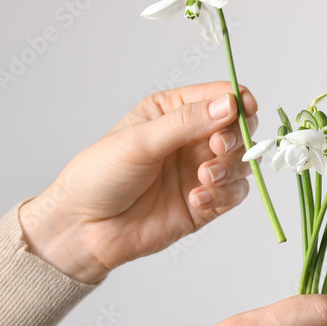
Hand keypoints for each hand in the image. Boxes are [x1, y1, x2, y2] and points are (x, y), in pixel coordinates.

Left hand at [20, 82, 260, 283]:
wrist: (84, 228)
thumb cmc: (100, 175)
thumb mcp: (140, 140)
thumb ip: (187, 122)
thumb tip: (229, 104)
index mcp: (174, 112)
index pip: (221, 97)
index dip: (237, 102)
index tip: (242, 112)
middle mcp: (192, 140)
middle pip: (239, 129)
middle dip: (235, 138)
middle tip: (218, 148)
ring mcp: (200, 172)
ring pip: (242, 163)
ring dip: (230, 169)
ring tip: (204, 178)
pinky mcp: (207, 203)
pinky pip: (234, 194)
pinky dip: (223, 195)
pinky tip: (196, 200)